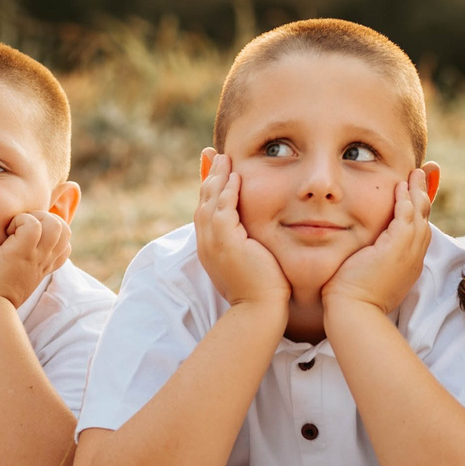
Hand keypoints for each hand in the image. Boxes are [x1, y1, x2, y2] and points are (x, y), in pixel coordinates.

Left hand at [0, 211, 71, 308]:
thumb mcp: (10, 279)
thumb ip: (15, 266)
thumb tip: (0, 253)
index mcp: (40, 268)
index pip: (64, 246)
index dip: (50, 233)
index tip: (26, 237)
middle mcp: (42, 261)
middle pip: (65, 230)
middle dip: (45, 218)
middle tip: (20, 227)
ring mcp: (34, 257)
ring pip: (56, 225)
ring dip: (35, 217)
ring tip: (14, 227)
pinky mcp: (20, 252)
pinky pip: (33, 225)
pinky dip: (20, 220)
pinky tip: (5, 231)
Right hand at [194, 150, 288, 312]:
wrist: (259, 310)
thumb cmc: (261, 291)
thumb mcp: (250, 262)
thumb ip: (248, 244)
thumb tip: (255, 234)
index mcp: (210, 248)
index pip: (206, 211)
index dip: (210, 189)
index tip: (216, 171)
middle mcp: (206, 243)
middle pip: (203, 201)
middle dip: (208, 176)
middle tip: (214, 155)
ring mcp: (212, 242)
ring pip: (209, 201)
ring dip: (217, 177)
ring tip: (224, 158)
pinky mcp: (225, 241)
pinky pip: (223, 209)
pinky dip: (228, 191)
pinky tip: (236, 176)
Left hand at [322, 166, 433, 322]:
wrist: (353, 312)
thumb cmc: (351, 299)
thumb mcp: (367, 275)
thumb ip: (369, 259)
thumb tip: (361, 252)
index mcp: (407, 265)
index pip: (418, 232)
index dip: (419, 211)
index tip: (417, 195)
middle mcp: (413, 259)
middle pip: (425, 220)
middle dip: (425, 195)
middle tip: (428, 174)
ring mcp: (408, 253)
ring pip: (419, 215)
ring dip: (418, 191)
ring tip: (416, 173)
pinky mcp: (398, 247)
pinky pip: (406, 216)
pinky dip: (406, 199)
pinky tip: (401, 185)